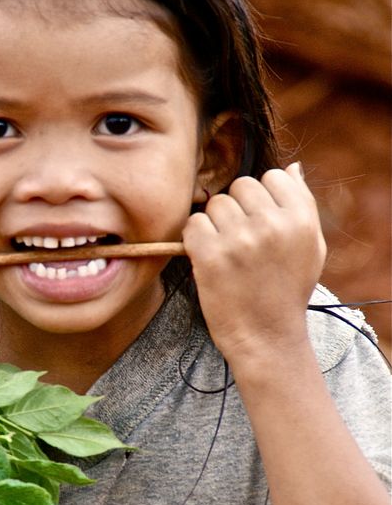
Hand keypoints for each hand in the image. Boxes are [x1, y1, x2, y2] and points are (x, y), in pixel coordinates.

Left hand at [182, 164, 325, 365]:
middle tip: (242, 241)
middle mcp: (272, 225)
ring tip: (227, 253)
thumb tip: (291, 167)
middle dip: (237, 209)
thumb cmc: (287, 291)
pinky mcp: (210, 255)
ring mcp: (240, 239)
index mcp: (301, 220)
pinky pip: (193, 225)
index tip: (261, 222)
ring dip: (215, 225)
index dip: (262, 198)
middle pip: (240, 186)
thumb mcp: (311, 248)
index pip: (272, 176)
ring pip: (214, 204)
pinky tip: (209, 259)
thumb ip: (303, 204)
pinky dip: (196, 240)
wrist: (267, 338)